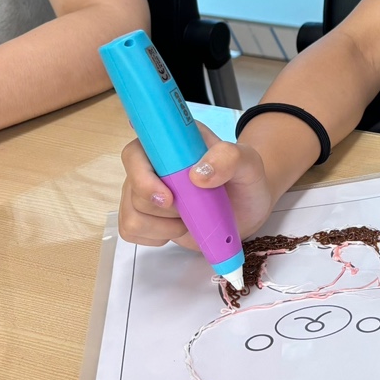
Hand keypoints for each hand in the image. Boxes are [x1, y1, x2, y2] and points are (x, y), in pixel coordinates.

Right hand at [117, 125, 275, 249]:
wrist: (247, 207)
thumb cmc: (244, 180)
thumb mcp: (248, 163)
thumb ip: (230, 158)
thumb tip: (197, 174)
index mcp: (171, 142)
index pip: (136, 151)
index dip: (142, 175)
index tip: (168, 197)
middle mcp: (151, 165)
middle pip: (132, 188)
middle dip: (162, 208)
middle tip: (190, 211)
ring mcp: (145, 191)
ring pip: (131, 215)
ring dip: (163, 226)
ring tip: (189, 219)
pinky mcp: (146, 216)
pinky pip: (131, 231)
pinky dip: (156, 237)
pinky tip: (178, 229)